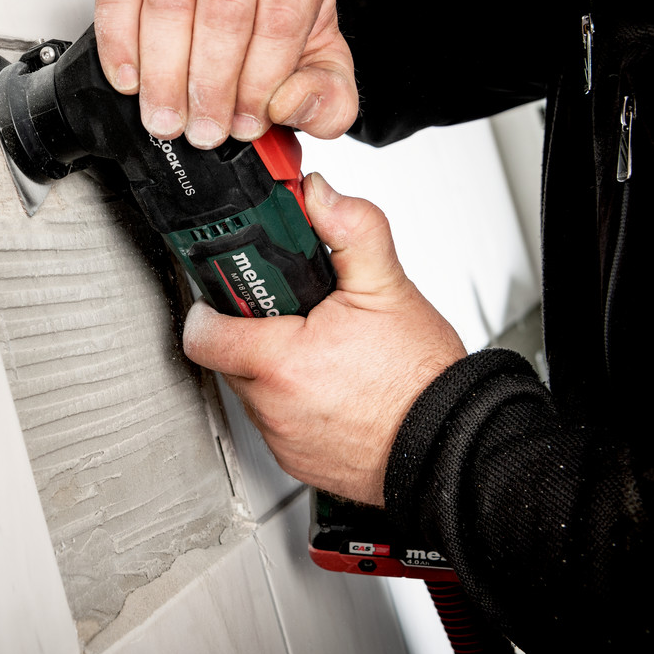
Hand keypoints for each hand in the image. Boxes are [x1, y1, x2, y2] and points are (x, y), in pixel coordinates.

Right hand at [94, 0, 357, 147]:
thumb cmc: (283, 22)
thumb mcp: (324, 65)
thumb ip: (328, 98)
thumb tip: (292, 104)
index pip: (280, 14)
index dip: (260, 81)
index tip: (247, 123)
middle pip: (221, 10)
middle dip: (209, 85)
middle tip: (204, 130)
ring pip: (167, 3)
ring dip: (163, 74)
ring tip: (169, 118)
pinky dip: (119, 45)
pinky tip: (131, 81)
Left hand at [182, 174, 465, 504]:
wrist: (450, 442)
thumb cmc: (422, 378)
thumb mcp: (389, 287)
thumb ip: (350, 230)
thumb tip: (318, 194)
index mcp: (283, 362)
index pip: (203, 333)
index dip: (211, 309)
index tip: (228, 295)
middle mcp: (274, 406)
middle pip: (226, 359)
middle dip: (248, 333)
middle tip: (287, 317)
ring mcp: (282, 437)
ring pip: (250, 391)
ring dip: (269, 369)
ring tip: (315, 352)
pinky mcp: (294, 459)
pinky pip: (273, 422)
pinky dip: (289, 402)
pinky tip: (325, 387)